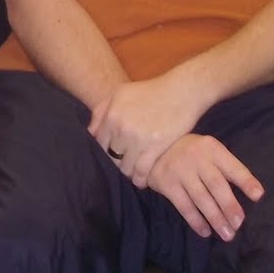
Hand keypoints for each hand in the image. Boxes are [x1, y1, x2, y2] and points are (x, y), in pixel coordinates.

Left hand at [87, 72, 209, 188]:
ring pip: (125, 167)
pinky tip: (142, 181)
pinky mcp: (156, 146)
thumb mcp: (120, 93)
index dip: (106, 152)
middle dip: (117, 163)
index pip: (100, 144)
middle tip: (124, 166)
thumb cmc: (150, 92)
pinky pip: (142, 170)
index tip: (113, 156)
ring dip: (129, 173)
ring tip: (133, 174)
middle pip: (112, 157)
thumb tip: (91, 133)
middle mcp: (121, 127)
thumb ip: (101, 111)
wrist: (182, 91)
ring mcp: (138, 138)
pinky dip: (140, 179)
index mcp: (111, 114)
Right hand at [144, 133, 263, 240]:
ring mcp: (180, 171)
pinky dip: (196, 220)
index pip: (232, 166)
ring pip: (201, 198)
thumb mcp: (208, 150)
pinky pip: (184, 205)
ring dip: (215, 218)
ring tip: (227, 234)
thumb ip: (225, 167)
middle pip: (216, 185)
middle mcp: (197, 159)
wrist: (154, 147)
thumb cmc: (190, 152)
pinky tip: (205, 231)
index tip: (258, 196)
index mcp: (212, 149)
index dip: (246, 181)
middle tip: (239, 224)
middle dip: (229, 206)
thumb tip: (251, 193)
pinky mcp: (166, 183)